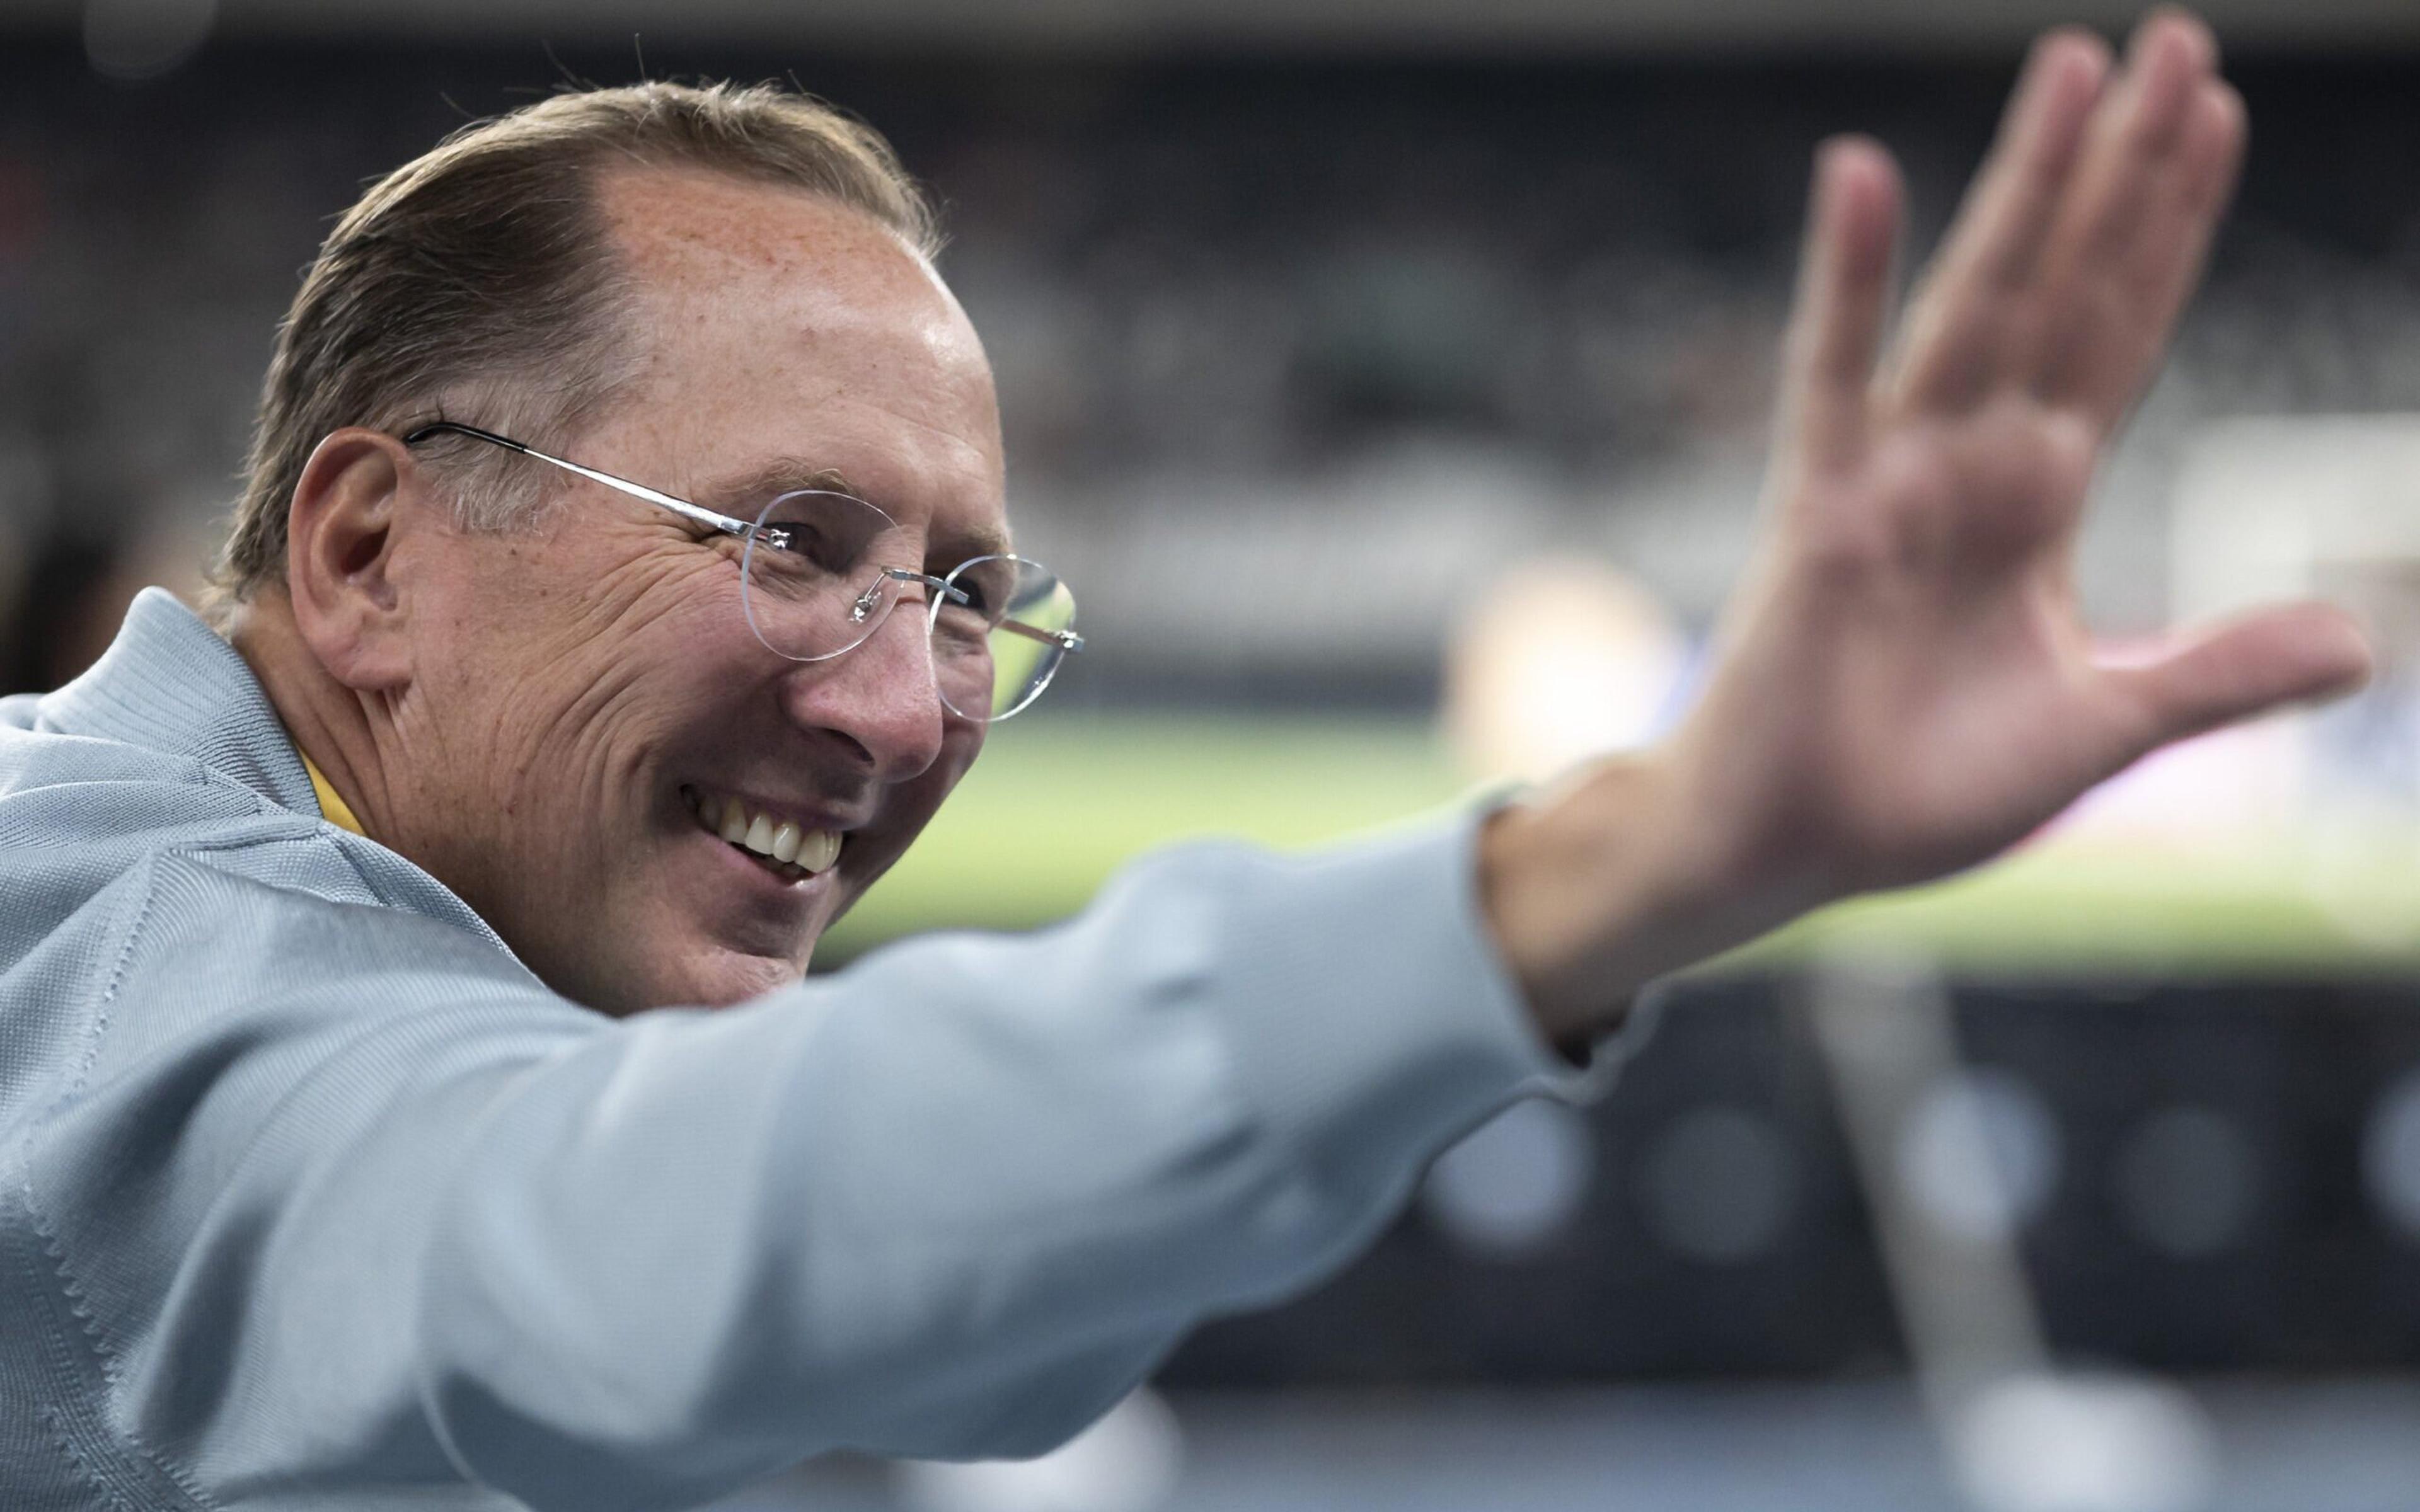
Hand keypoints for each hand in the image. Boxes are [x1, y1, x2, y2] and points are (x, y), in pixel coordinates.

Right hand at [1485, 10, 2372, 1045]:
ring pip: (1983, 301)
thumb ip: (2216, 675)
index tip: (2213, 116)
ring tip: (2074, 64)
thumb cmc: (1919, 793)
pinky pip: (1832, 371)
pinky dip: (1844, 276)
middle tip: (2173, 38)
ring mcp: (1900, 472)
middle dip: (2124, 169)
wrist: (1794, 848)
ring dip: (2030, 185)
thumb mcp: (2100, 728)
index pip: (2124, 333)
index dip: (2172, 231)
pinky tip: (1858, 174)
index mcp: (2041, 501)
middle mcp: (1978, 462)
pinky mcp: (1822, 504)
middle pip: (2073, 286)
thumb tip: (2362, 646)